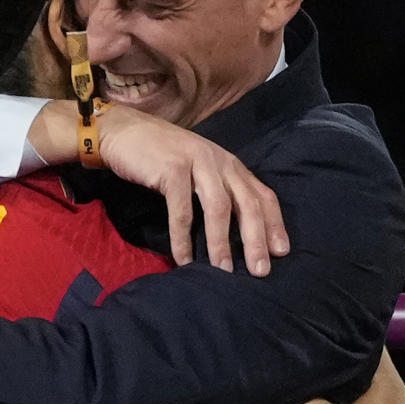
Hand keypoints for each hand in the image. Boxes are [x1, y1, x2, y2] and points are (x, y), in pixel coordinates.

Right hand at [97, 104, 288, 273]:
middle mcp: (219, 162)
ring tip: (224, 271)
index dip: (274, 224)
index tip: (281, 252)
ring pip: (219, 208)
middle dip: (256, 240)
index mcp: (230, 165)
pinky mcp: (172, 169)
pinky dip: (183, 238)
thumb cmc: (160, 156)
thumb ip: (216, 191)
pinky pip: (182, 211)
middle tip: (260, 271)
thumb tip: (232, 234)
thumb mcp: (198, 170)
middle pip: (247, 204)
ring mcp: (197, 163)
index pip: (262, 195)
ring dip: (222, 243)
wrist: (123, 132)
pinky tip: (184, 260)